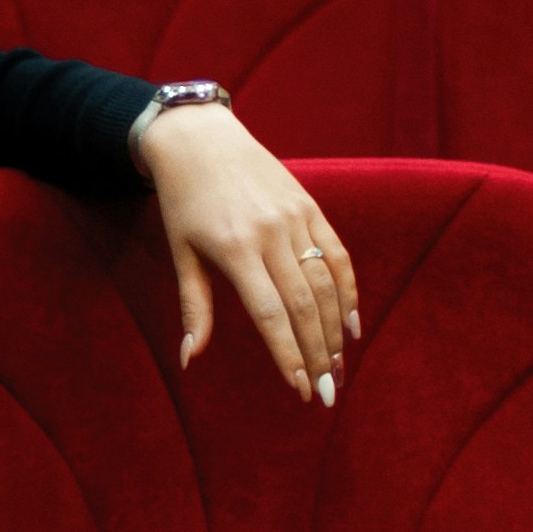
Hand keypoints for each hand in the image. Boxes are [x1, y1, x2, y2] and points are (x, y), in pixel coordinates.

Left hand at [139, 104, 358, 405]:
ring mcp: (296, 218)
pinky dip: (349, 290)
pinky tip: (351, 324)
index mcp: (235, 249)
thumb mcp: (181, 253)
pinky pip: (338, 254)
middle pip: (304, 305)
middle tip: (327, 391)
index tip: (299, 389)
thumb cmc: (183, 202)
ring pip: (326, 282)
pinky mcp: (310, 206)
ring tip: (338, 366)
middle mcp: (271, 233)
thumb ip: (193, 307)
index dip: (287, 356)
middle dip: (317, 353)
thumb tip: (189, 359)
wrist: (200, 140)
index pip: (269, 315)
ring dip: (335, 329)